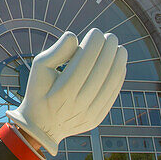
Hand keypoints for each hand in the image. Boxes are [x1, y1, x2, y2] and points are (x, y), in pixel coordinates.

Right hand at [8, 29, 126, 154]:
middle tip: (111, 37)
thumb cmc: (41, 90)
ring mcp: (89, 114)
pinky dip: (119, 77)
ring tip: (120, 49)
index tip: (96, 32)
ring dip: (119, 62)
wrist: (42, 126)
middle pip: (101, 71)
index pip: (85, 61)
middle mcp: (77, 105)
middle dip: (109, 49)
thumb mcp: (40, 68)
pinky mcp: (97, 119)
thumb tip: (75, 37)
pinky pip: (113, 94)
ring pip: (111, 83)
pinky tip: (119, 65)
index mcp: (61, 91)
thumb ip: (57, 51)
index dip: (94, 43)